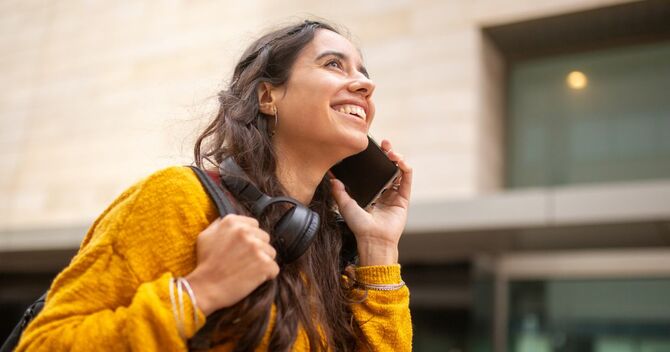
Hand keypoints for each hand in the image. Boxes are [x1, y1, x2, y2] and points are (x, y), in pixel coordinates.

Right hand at [185, 214, 278, 315]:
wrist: (205, 288)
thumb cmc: (205, 264)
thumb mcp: (205, 236)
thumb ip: (219, 224)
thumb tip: (229, 219)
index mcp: (232, 222)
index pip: (254, 224)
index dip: (250, 238)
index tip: (242, 248)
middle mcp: (245, 231)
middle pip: (265, 238)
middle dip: (257, 249)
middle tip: (243, 261)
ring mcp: (256, 247)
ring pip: (271, 253)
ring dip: (262, 262)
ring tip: (247, 270)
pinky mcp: (264, 264)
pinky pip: (274, 268)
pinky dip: (266, 275)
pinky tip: (252, 279)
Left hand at [330, 140, 412, 265]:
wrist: (373, 239)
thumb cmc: (359, 226)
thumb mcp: (345, 205)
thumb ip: (339, 191)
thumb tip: (331, 177)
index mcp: (371, 192)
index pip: (374, 171)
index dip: (374, 159)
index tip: (370, 148)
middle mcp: (383, 191)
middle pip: (387, 167)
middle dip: (386, 153)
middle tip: (383, 144)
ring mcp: (394, 194)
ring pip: (398, 171)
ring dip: (397, 158)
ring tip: (391, 151)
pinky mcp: (403, 198)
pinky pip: (407, 179)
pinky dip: (405, 168)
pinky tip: (400, 161)